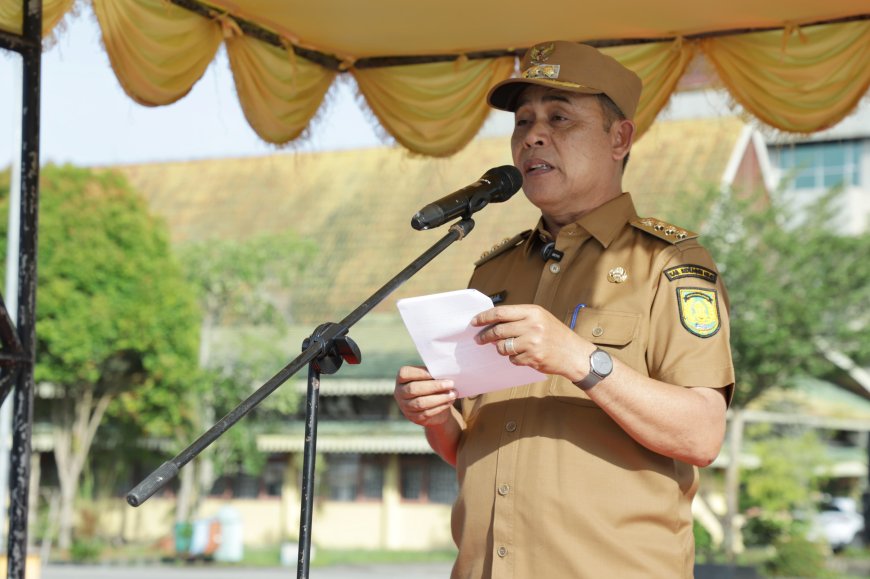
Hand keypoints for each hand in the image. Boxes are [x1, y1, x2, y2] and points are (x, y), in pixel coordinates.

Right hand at [394, 365, 456, 426]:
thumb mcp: (429, 378)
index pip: (405, 374)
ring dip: (440, 398)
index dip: (419, 373)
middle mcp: (399, 393)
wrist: (432, 406)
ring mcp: (405, 407)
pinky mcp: (414, 418)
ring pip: (421, 403)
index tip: (436, 372)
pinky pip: (427, 412)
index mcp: (401, 379)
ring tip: (453, 393)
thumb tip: (445, 372)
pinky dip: (440, 406)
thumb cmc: (431, 386)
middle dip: (434, 386)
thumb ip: (432, 374)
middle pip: (413, 389)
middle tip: (451, 383)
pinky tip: (450, 401)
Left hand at [472, 304, 589, 379]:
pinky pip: (512, 359)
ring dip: (501, 349)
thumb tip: (493, 322)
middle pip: (498, 331)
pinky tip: (524, 355)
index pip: (501, 312)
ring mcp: (532, 343)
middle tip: (479, 339)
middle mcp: (532, 325)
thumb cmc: (556, 335)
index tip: (474, 322)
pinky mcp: (532, 358)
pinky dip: (514, 358)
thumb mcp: (540, 318)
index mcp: (532, 312)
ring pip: (502, 347)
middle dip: (485, 336)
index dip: (484, 317)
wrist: (574, 354)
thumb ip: (519, 318)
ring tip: (508, 348)